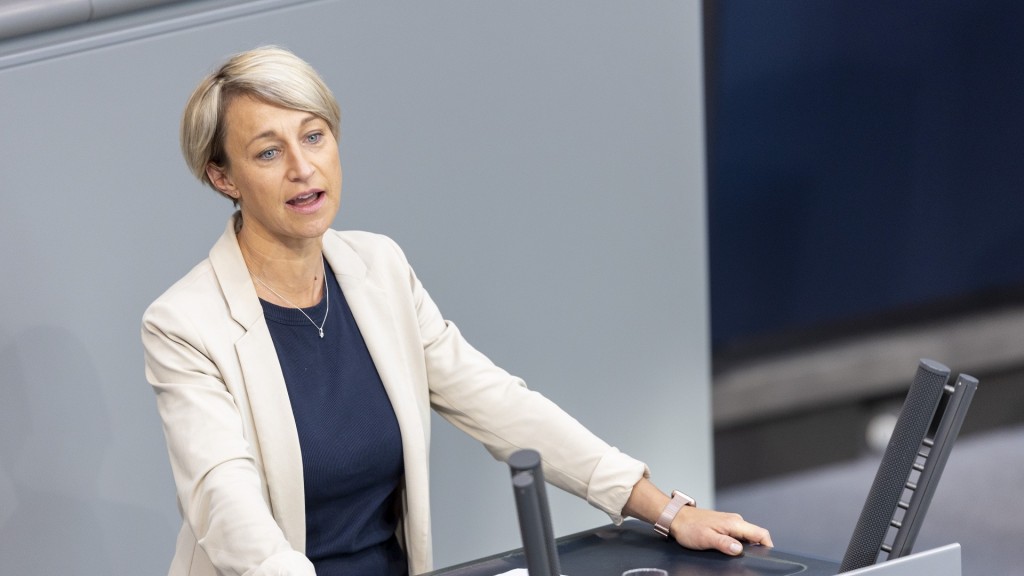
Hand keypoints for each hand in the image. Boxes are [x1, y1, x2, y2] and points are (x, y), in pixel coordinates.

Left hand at [622, 478, 772, 555]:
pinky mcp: (724, 524)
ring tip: (737, 556)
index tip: (767, 557)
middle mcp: (735, 520)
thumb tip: (739, 550)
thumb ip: (725, 544)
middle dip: (756, 549)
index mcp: (734, 523)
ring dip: (746, 546)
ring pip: (746, 536)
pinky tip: (729, 549)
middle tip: (749, 561)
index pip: (760, 533)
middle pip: (755, 535)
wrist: (676, 518)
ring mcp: (730, 522)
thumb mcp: (707, 539)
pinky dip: (738, 543)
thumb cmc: (689, 528)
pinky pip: (737, 534)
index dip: (768, 546)